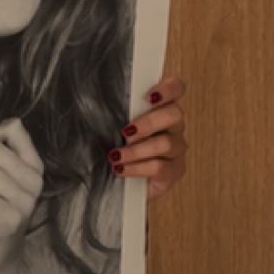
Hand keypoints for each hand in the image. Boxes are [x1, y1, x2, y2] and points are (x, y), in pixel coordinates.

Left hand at [111, 76, 188, 201]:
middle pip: (174, 115)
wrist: (127, 184)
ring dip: (136, 150)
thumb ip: (119, 114)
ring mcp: (177, 149)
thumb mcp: (118, 128)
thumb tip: (96, 105)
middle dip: (148, 123)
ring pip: (165, 143)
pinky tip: (120, 169)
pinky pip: (158, 167)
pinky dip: (136, 168)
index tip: (150, 96)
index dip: (168, 89)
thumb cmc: (122, 148)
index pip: (177, 89)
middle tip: (125, 132)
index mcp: (162, 109)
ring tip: (115, 156)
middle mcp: (174, 126)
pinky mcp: (174, 170)